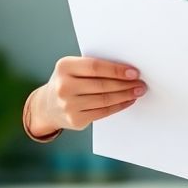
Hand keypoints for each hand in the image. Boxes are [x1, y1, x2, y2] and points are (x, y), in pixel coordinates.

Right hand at [28, 56, 145, 134]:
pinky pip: (103, 112)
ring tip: (138, 91)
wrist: (47, 106)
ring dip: (126, 95)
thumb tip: (127, 70)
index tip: (134, 72)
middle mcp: (64, 86)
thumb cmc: (68, 82)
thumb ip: (94, 67)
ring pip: (105, 100)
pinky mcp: (75, 120)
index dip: (117, 70)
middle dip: (125, 84)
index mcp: (64, 67)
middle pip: (102, 85)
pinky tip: (128, 101)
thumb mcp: (73, 68)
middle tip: (140, 83)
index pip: (95, 67)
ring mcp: (68, 105)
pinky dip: (119, 106)